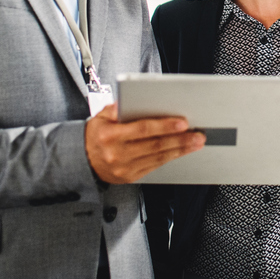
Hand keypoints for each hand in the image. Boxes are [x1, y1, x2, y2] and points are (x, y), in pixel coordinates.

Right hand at [85, 104, 205, 183]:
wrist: (81, 161)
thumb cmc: (95, 135)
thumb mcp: (99, 117)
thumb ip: (115, 108)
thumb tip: (128, 101)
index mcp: (110, 136)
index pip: (142, 129)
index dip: (164, 126)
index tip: (183, 122)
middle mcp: (117, 153)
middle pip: (155, 145)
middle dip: (180, 139)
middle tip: (198, 134)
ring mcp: (124, 168)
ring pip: (158, 158)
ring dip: (180, 150)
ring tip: (196, 142)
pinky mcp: (130, 177)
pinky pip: (154, 167)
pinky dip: (170, 158)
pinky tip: (181, 151)